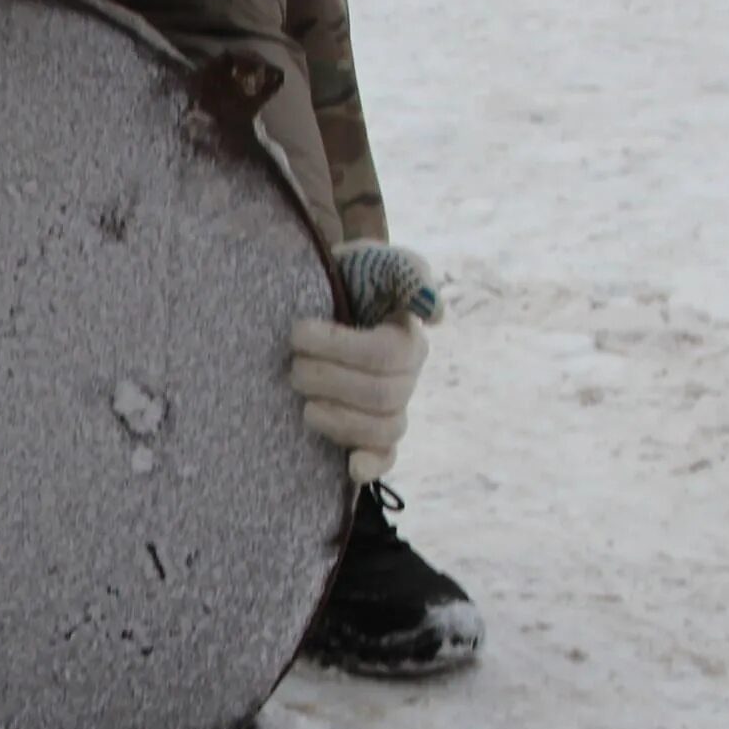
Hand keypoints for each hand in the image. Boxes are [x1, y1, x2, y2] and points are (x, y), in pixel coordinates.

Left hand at [291, 241, 443, 484]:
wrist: (315, 307)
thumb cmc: (344, 281)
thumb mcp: (370, 260)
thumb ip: (404, 272)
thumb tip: (436, 315)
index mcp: (407, 338)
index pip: (384, 354)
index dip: (337, 347)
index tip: (297, 332)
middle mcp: (406, 377)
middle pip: (380, 395)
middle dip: (325, 380)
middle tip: (292, 365)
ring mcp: (393, 409)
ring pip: (382, 429)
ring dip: (336, 419)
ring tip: (303, 401)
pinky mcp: (374, 437)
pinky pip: (387, 458)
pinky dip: (371, 466)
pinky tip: (351, 468)